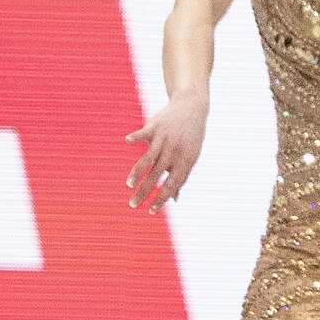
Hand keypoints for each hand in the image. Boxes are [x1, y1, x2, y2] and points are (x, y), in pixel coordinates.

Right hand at [124, 92, 207, 211]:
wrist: (192, 108)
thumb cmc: (190, 137)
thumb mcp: (190, 157)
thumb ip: (181, 177)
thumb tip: (174, 199)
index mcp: (184, 161)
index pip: (171, 184)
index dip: (161, 199)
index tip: (150, 211)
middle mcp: (174, 151)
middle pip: (157, 175)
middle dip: (144, 191)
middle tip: (132, 204)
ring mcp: (164, 138)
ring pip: (148, 158)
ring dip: (138, 172)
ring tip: (129, 185)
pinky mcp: (155, 126)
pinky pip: (144, 133)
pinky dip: (136, 137)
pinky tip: (127, 142)